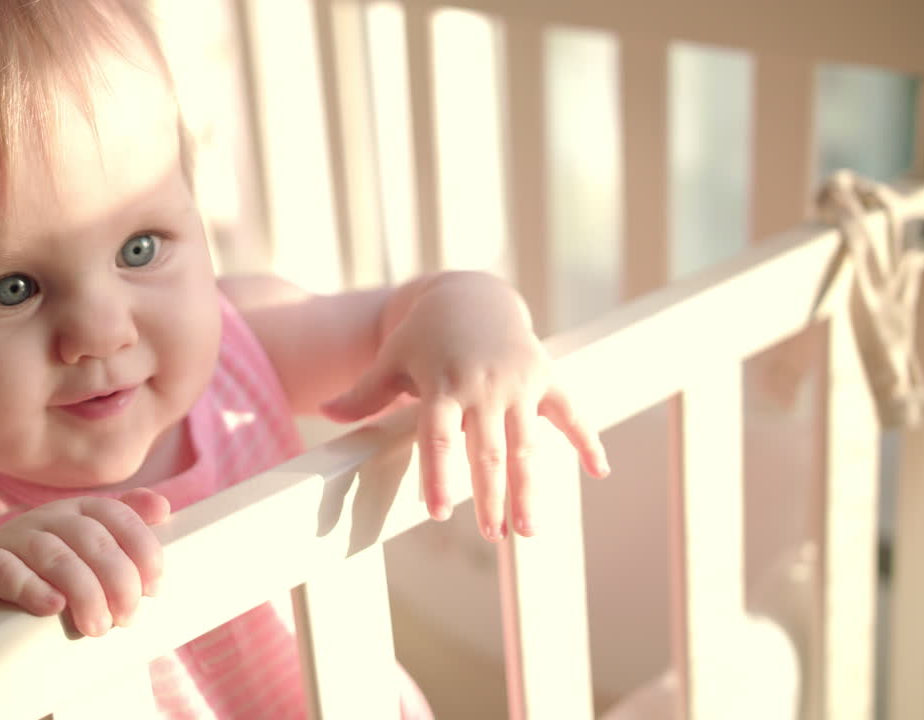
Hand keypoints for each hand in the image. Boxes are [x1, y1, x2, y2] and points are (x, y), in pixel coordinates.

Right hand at [0, 489, 169, 636]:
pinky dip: (32, 588)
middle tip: (127, 618)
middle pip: (91, 539)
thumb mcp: (93, 550)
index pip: (118, 515)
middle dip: (118, 580)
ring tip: (98, 626)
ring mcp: (13, 537)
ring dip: (83, 592)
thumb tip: (162, 508)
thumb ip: (129, 527)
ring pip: (54, 556)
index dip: (142, 549)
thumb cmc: (56, 574)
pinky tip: (53, 606)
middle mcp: (48, 517)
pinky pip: (6, 571)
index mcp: (80, 510)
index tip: (155, 588)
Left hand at [322, 272, 608, 541]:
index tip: (439, 513)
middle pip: (487, 449)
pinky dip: (587, 440)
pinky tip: (598, 473)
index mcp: (443, 383)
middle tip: (494, 538)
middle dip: (491, 496)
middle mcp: (484, 385)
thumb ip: (365, 391)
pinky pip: (571, 412)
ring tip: (528, 531)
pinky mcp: (547, 377)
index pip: (438, 436)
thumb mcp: (392, 358)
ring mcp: (520, 382)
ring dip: (531, 489)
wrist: (473, 296)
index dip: (439, 473)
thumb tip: (324, 410)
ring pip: (527, 443)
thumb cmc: (425, 336)